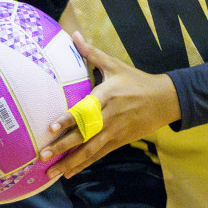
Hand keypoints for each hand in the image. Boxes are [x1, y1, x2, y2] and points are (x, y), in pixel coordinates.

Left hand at [38, 33, 180, 179]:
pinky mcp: (118, 141)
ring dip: (70, 161)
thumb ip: (91, 53)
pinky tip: (68, 173)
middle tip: (43, 154)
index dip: (69, 119)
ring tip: (51, 172)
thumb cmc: (135, 80)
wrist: (164, 100)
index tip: (51, 127)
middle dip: (63, 146)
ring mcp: (114, 131)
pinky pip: (98, 155)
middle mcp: (109, 116)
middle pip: (84, 134)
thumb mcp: (115, 65)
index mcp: (107, 95)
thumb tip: (73, 34)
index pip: (85, 109)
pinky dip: (83, 164)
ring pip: (90, 149)